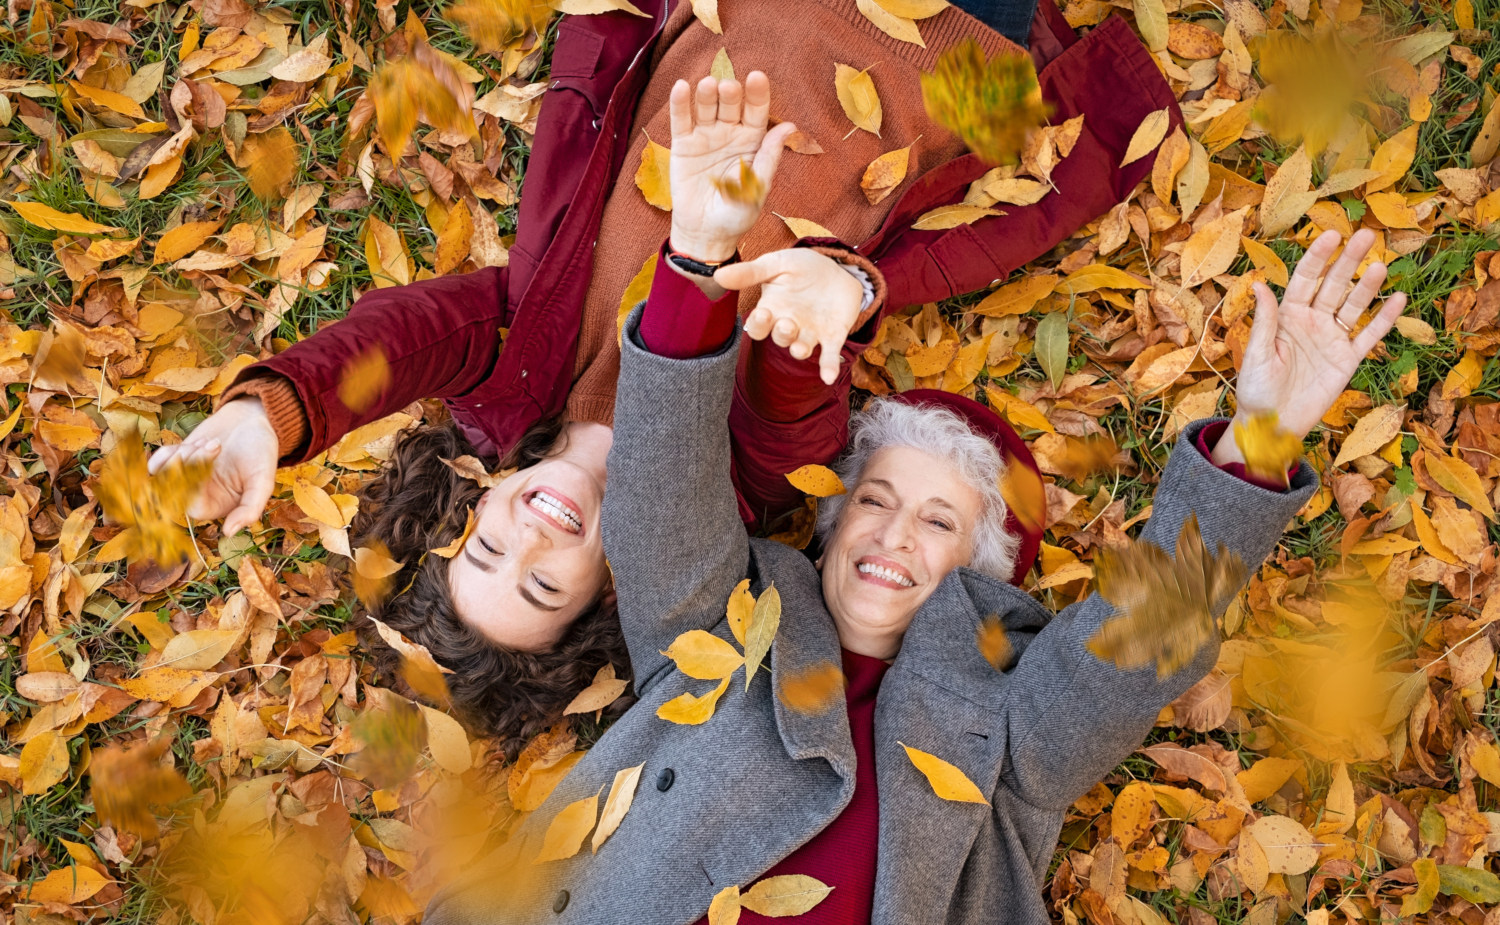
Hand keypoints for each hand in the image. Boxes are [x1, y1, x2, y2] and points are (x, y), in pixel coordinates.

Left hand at [148, 397, 278, 535]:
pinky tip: (190, 444)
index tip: (209, 463)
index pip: (193, 508)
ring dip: (183, 455)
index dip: (194, 487)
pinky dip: (168, 452)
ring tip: (210, 441)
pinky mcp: (176, 461)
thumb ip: (250, 509)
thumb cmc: (261, 451)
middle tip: (216, 444)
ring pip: (164, 476)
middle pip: (175, 490)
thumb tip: (228, 533)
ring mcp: (185, 477)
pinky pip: (156, 464)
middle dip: (191, 463)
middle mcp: (199, 495)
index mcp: (218, 506)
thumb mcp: (263, 482)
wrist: (252, 420)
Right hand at [667, 71, 796, 262]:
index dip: (758, 93)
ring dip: (707, 93)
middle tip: (728, 87)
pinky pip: (681, 120)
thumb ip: (769, 157)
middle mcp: (730, 132)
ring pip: (706, 106)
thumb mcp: (757, 189)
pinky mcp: (683, 144)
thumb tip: (789, 126)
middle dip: (730, 93)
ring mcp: (706, 136)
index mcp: (753, 141)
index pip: (757, 111)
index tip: (757, 77)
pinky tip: (682, 87)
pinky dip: (680, 103)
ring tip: (707, 86)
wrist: (706, 234)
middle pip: (731, 104)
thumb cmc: (737, 215)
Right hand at [715, 248, 864, 385]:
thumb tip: (719, 274)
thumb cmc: (801, 268)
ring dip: (799, 350)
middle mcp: (788, 326)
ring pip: (800, 349)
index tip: (763, 313)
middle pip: (779, 338)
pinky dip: (829, 367)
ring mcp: (810, 333)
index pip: (759, 326)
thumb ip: (750, 272)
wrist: (836, 270)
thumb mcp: (776, 264)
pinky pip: (829, 356)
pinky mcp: (832, 337)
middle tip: (787, 324)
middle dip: (782, 334)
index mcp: (771, 310)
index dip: (759, 324)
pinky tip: (829, 377)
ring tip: (799, 348)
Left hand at [1213, 228, 1406, 466]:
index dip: (1318, 257)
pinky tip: (1397, 300)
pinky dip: (1384, 320)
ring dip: (1367, 287)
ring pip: (1354, 306)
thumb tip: (1260, 284)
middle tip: (1367, 236)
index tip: (1331, 234)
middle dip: (1348, 261)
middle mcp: (1312, 322)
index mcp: (1287, 316)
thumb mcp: (1257, 354)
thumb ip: (1264, 320)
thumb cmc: (1256, 390)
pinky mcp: (1347, 360)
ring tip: (1381, 266)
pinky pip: (1369, 336)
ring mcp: (1332, 339)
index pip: (1305, 279)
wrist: (1272, 425)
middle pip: (1334, 286)